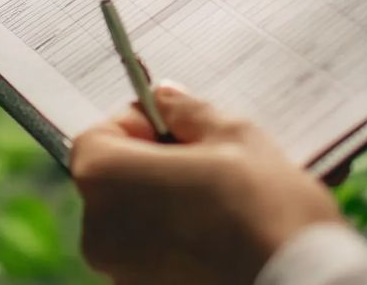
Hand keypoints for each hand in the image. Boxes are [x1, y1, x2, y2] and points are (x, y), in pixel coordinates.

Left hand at [71, 86, 342, 284]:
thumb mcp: (234, 136)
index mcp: (105, 178)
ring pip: (136, 218)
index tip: (177, 126)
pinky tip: (221, 235)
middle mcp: (99, 229)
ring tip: (222, 201)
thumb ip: (189, 112)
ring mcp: (121, 271)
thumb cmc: (267, 210)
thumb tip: (166, 99)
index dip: (140, 124)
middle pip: (117, 178)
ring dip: (167, 202)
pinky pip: (154, 253)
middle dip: (155, 163)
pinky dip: (179, 239)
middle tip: (208, 161)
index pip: (101, 135)